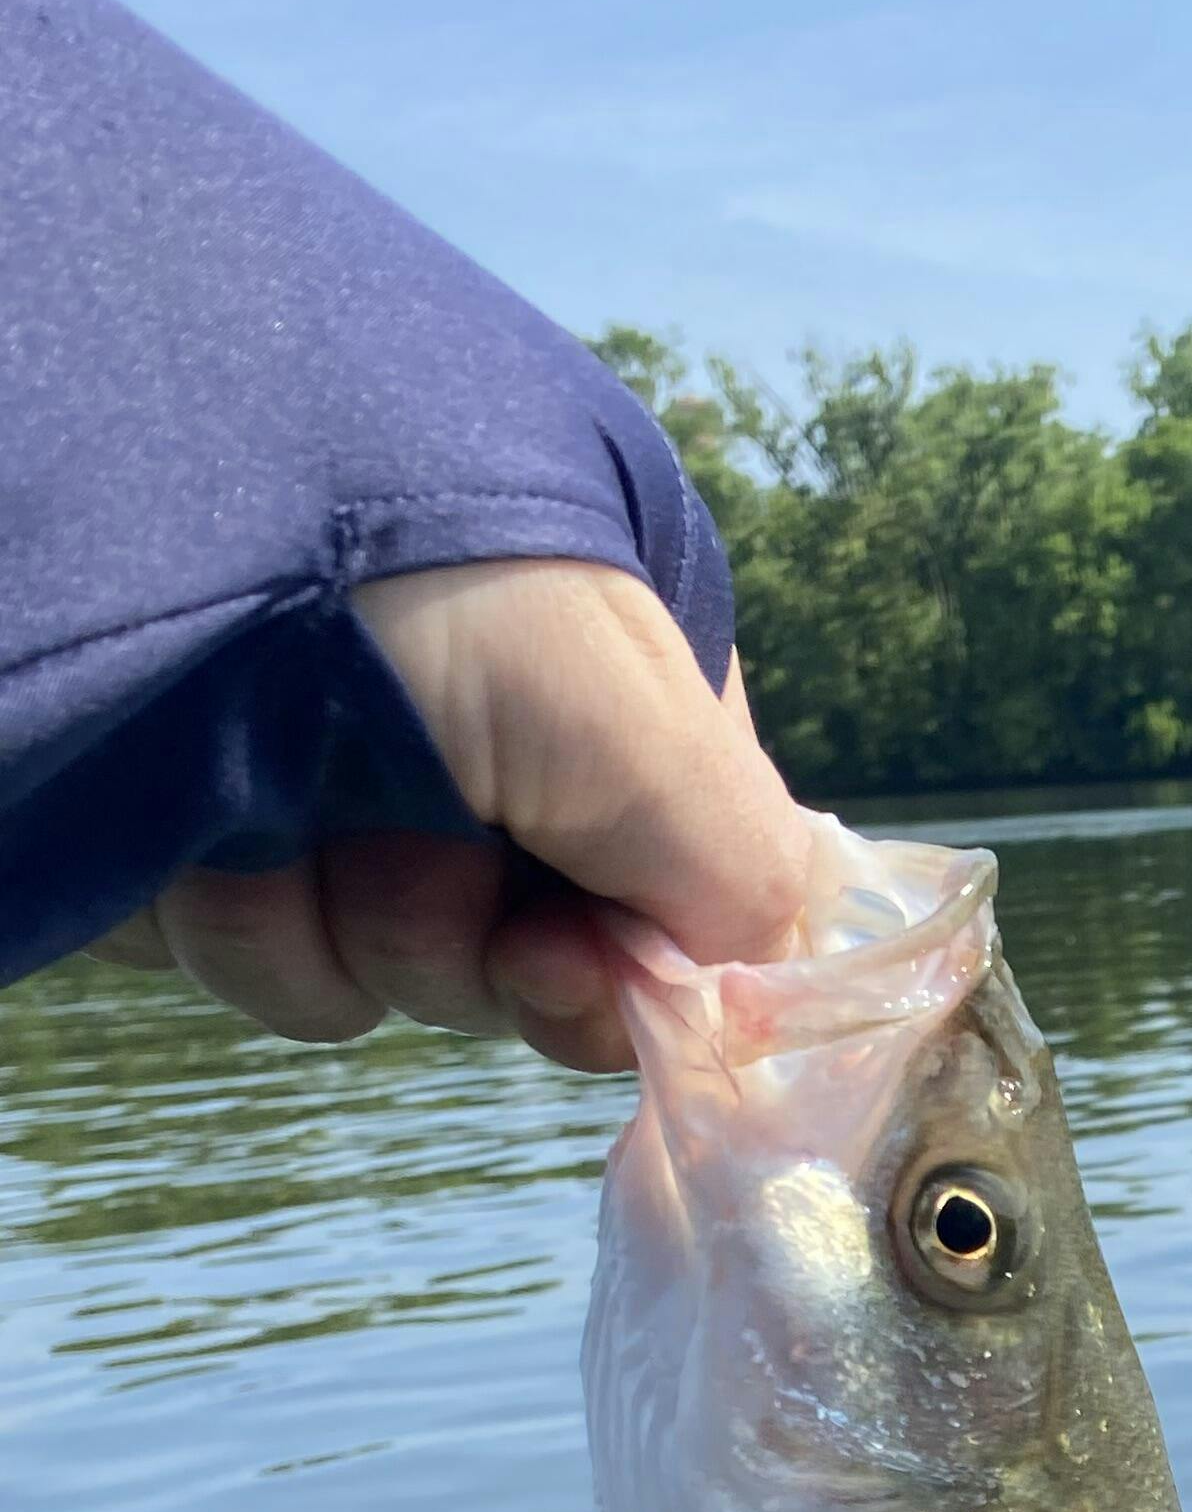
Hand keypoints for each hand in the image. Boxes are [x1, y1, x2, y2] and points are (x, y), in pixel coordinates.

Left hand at [91, 558, 812, 1072]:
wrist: (120, 508)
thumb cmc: (404, 571)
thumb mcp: (629, 708)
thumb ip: (738, 870)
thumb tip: (750, 1004)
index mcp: (604, 657)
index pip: (683, 881)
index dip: (636, 961)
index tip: (574, 968)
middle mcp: (481, 713)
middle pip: (536, 952)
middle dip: (466, 942)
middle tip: (419, 877)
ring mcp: (340, 772)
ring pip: (396, 977)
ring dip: (339, 937)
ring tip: (272, 824)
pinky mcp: (211, 829)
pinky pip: (270, 965)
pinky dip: (236, 929)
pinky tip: (194, 841)